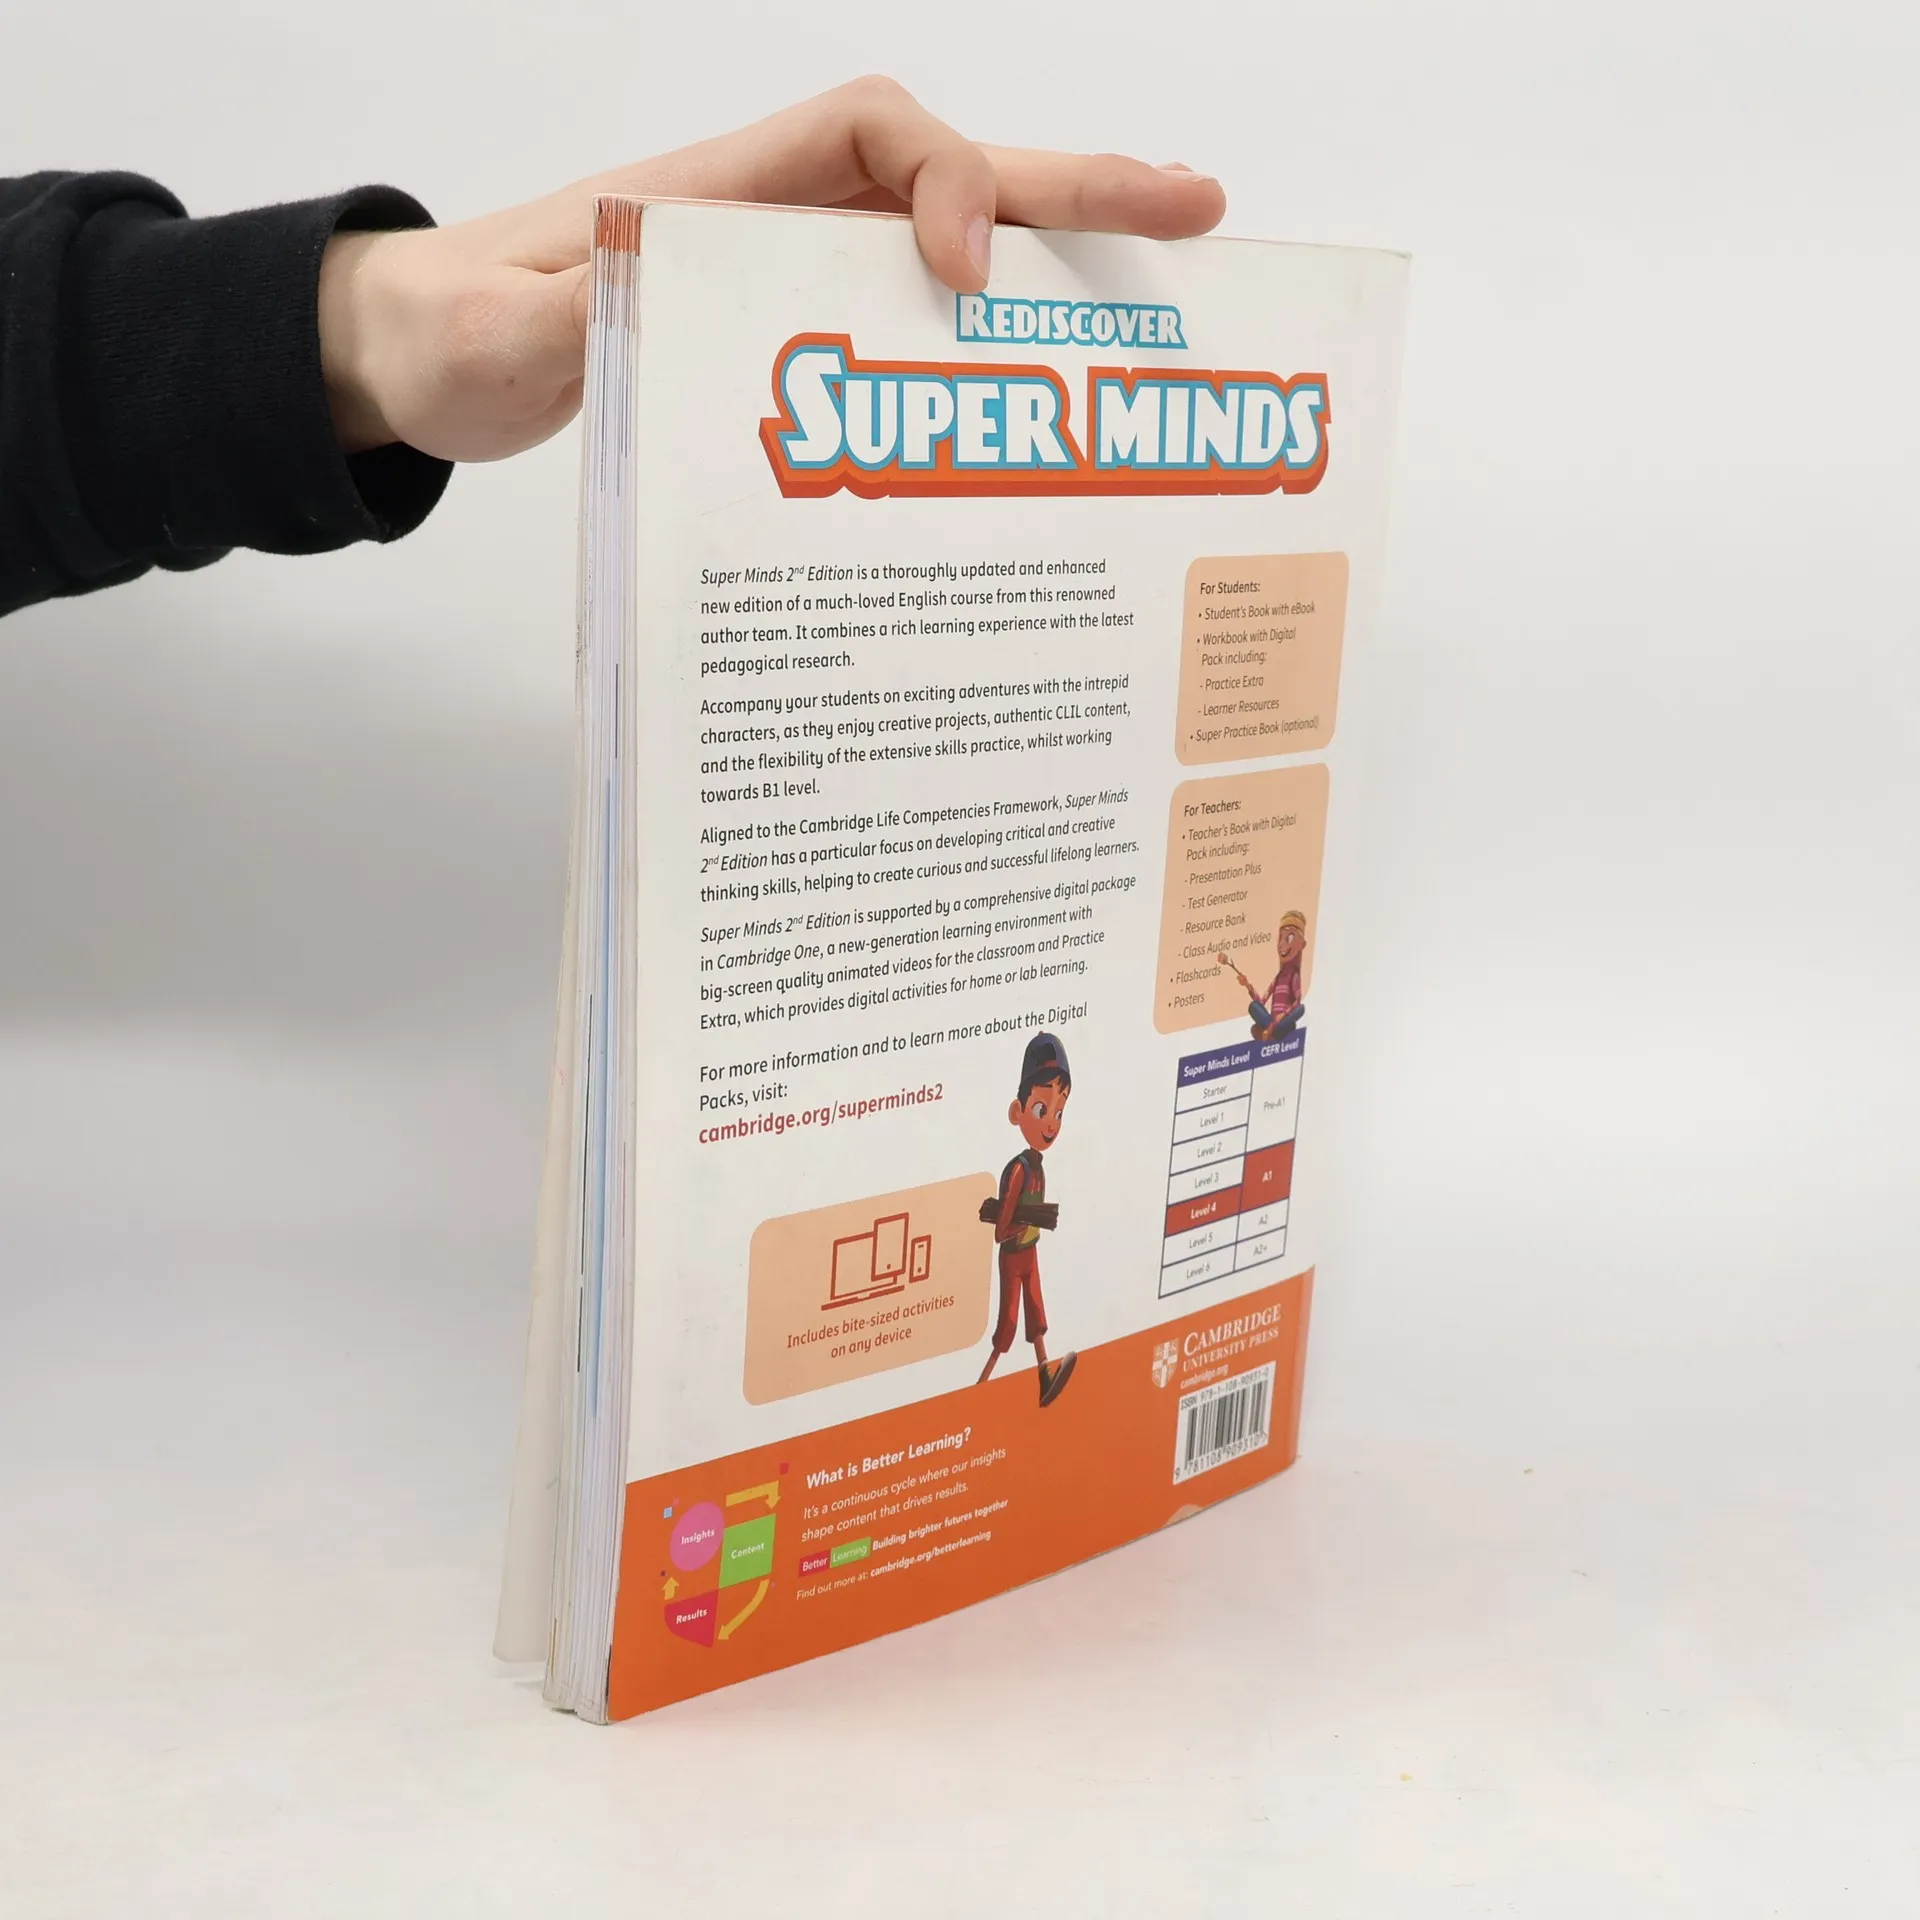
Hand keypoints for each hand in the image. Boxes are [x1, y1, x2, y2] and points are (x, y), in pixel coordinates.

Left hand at [318, 75, 1225, 461]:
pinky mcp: (787, 327)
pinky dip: (990, 317)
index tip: (968, 278)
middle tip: (1198, 205)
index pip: (869, 136)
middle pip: (946, 172)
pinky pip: (906, 307)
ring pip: (944, 237)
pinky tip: (1044, 354)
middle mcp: (771, 210)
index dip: (943, 182)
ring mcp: (785, 267)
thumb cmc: (452, 331)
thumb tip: (653, 301)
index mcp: (716, 189)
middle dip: (1070, 186)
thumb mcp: (499, 337)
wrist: (415, 353)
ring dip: (1056, 246)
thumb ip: (574, 320)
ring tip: (1168, 268)